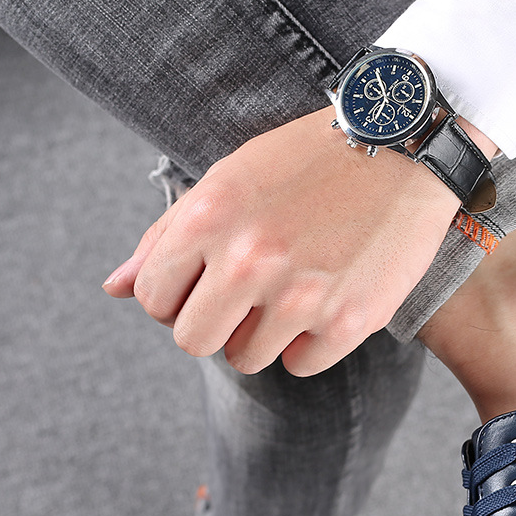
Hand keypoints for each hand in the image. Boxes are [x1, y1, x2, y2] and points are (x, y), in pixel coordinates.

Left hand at [102, 106, 462, 375]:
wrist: (401, 149)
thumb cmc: (306, 162)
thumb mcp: (226, 181)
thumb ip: (166, 237)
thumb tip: (113, 288)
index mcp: (208, 218)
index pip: (153, 300)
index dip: (174, 298)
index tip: (202, 285)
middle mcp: (249, 260)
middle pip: (193, 341)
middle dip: (212, 324)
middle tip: (244, 298)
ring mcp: (301, 296)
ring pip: (247, 359)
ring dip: (261, 335)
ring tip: (290, 293)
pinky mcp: (348, 322)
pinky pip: (301, 366)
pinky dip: (308, 344)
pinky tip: (324, 304)